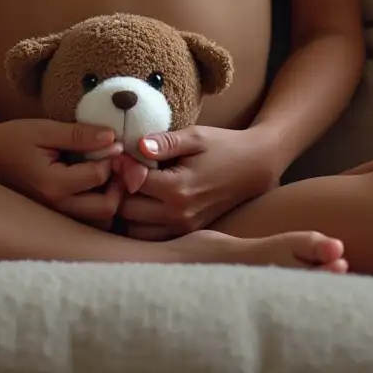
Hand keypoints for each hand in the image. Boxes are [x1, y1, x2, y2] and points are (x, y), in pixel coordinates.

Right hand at [0, 118, 125, 229]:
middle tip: (116, 163)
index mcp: (53, 185)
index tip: (113, 142)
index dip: (113, 157)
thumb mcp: (45, 130)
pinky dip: (98, 209)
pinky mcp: (54, 222)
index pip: (100, 176)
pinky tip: (92, 187)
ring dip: (110, 200)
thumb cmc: (12, 139)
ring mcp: (54, 220)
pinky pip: (87, 225)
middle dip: (118, 184)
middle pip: (107, 209)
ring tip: (105, 175)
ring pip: (100, 223)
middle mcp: (55, 209)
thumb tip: (113, 137)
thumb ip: (79, 135)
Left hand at [117, 125, 281, 240]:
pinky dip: (140, 222)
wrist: (254, 167)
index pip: (131, 183)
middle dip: (118, 190)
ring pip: (134, 229)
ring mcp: (183, 228)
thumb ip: (164, 142)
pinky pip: (150, 237)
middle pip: (126, 210)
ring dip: (126, 210)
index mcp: (178, 189)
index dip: (120, 166)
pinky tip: (143, 200)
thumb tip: (138, 146)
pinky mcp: (187, 233)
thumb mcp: (194, 136)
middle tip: (120, 171)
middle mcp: (179, 215)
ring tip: (130, 186)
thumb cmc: (222, 146)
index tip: (121, 153)